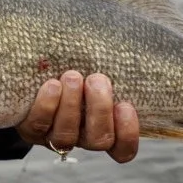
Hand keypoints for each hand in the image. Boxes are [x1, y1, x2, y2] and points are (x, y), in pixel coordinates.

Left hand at [17, 71, 139, 163]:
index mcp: (105, 129)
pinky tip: (52, 85)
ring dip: (72, 106)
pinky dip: (47, 106)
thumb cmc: (78, 63)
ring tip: (72, 76)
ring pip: (67, 135)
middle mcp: (82, 138)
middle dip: (99, 109)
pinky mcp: (30, 129)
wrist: (32, 69)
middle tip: (97, 79)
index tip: (125, 105)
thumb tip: (152, 32)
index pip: (123, 150)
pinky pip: (38, 126)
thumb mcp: (101, 63)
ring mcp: (55, 136)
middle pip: (98, 140)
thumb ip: (121, 60)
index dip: (127, 133)